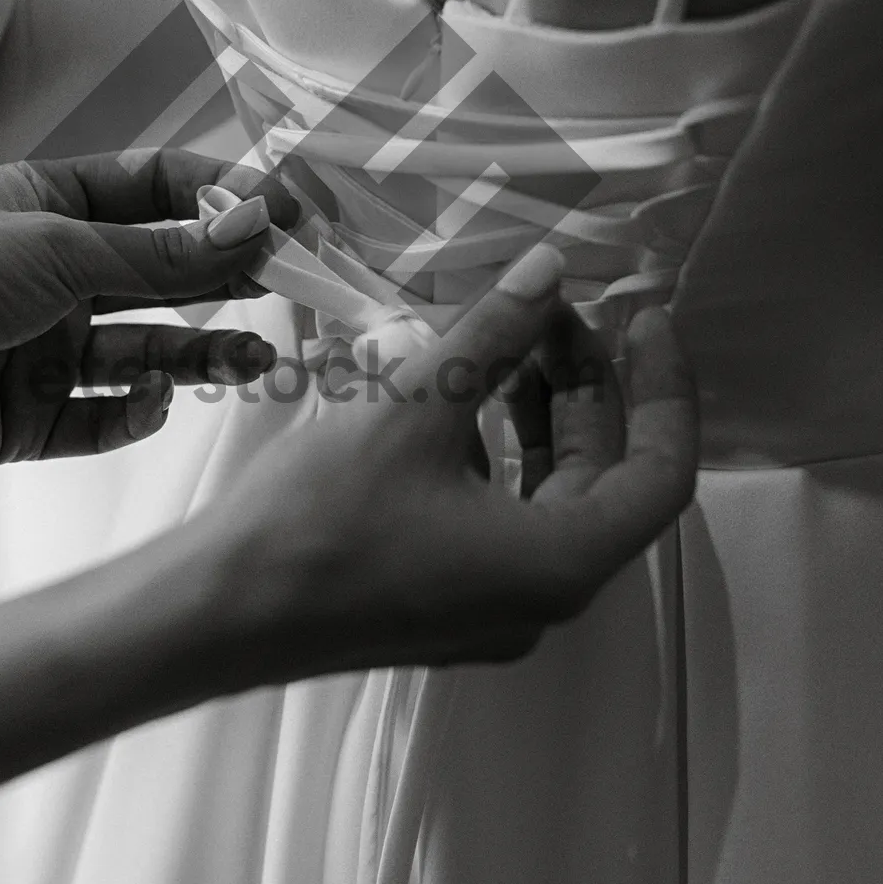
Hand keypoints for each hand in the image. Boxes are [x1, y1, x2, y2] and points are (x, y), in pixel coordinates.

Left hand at [0, 149, 298, 470]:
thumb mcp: (63, 249)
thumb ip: (163, 253)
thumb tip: (254, 228)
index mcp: (52, 208)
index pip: (154, 193)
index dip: (219, 201)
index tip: (284, 213)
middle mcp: (54, 276)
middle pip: (161, 275)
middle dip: (226, 279)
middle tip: (295, 286)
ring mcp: (45, 348)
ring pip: (145, 351)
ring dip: (202, 354)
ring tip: (257, 359)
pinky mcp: (33, 417)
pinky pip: (104, 417)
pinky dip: (136, 411)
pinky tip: (155, 398)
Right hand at [212, 246, 697, 675]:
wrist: (217, 614)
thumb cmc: (322, 520)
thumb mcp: (418, 409)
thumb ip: (495, 335)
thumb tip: (549, 269)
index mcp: (560, 562)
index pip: (662, 471)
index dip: (666, 386)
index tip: (645, 317)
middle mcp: (543, 597)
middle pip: (607, 480)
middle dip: (590, 386)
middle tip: (556, 309)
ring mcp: (492, 609)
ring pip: (551, 498)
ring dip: (544, 415)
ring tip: (511, 340)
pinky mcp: (444, 604)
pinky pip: (503, 520)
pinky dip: (500, 453)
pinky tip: (456, 401)